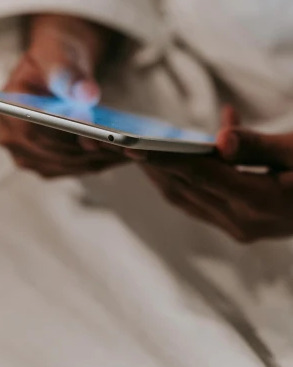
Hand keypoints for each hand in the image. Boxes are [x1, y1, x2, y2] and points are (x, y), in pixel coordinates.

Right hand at [0, 13, 125, 177]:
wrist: (56, 68)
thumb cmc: (54, 58)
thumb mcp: (58, 55)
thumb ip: (69, 73)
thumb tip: (86, 94)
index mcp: (6, 108)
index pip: (36, 131)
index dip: (66, 136)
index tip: (99, 138)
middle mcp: (10, 138)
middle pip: (55, 152)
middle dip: (92, 149)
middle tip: (129, 146)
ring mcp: (27, 155)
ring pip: (69, 163)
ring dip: (101, 158)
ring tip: (135, 150)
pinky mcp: (46, 164)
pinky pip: (76, 167)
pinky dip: (100, 160)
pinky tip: (125, 152)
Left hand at [135, 108, 292, 242]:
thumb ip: (259, 144)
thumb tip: (219, 138)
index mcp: (260, 203)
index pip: (199, 175)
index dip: (162, 158)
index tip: (129, 144)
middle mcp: (245, 222)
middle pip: (183, 187)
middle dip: (143, 164)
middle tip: (105, 142)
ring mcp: (241, 228)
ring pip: (185, 197)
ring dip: (155, 171)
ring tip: (125, 146)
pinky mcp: (240, 226)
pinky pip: (198, 199)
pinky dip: (182, 175)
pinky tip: (178, 149)